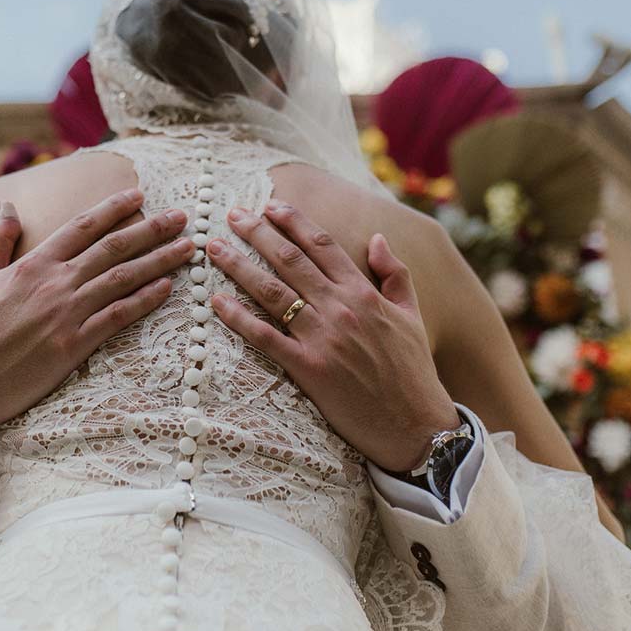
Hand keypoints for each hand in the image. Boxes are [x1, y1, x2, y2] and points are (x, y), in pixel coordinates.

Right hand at [0, 189, 194, 460]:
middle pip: (113, 247)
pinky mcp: (74, 345)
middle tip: (182, 215)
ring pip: (123, 278)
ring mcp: (67, 314)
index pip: (82, 226)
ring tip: (188, 246)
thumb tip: (6, 205)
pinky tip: (168, 287)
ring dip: (160, 260)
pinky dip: (145, 300)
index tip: (140, 194)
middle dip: (151, 229)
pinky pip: (118, 317)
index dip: (113, 208)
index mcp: (34, 263)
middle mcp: (55, 283)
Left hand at [205, 200, 460, 473]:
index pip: (322, 246)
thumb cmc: (413, 371)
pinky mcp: (308, 369)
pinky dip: (239, 318)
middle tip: (232, 214)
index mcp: (364, 293)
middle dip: (258, 233)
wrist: (415, 425)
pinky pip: (265, 338)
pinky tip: (216, 302)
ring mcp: (322, 338)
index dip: (294, 222)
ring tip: (214, 248)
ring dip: (239, 266)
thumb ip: (394, 274)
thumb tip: (377, 238)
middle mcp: (340, 308)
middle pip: (290, 260)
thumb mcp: (412, 315)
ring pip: (272, 292)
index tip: (271, 206)